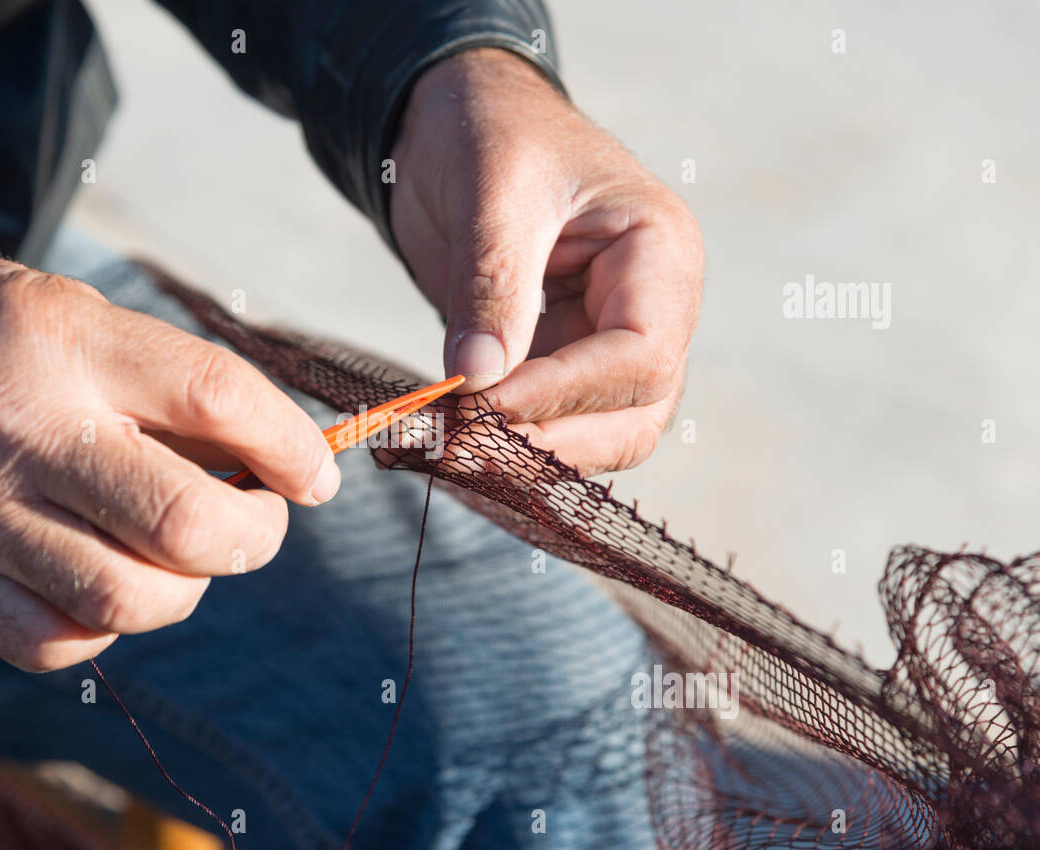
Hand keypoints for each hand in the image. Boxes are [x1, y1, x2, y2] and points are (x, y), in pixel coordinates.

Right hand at [0, 253, 339, 669]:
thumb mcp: (66, 313)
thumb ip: (161, 382)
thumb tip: (272, 457)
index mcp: (66, 340)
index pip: (216, 395)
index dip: (292, 444)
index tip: (318, 474)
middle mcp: (23, 429)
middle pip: (185, 520)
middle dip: (255, 535)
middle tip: (260, 519)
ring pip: (130, 597)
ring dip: (187, 587)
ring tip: (180, 553)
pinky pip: (56, 643)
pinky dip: (107, 628)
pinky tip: (104, 584)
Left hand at [390, 48, 703, 475]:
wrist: (460, 123)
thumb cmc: (491, 133)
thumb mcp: (491, 192)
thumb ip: (491, 286)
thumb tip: (477, 380)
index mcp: (660, 253)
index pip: (640, 354)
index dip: (565, 394)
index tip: (485, 408)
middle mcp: (653, 307)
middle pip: (637, 412)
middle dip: (558, 440)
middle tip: (470, 450)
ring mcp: (610, 340)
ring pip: (604, 433)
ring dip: (539, 455)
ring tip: (462, 452)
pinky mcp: (564, 361)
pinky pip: (557, 423)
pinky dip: (516, 443)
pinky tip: (462, 445)